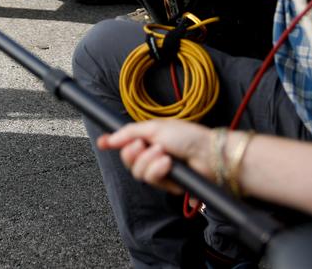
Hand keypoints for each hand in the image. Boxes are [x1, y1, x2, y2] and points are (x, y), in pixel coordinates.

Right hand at [96, 119, 214, 195]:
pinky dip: (159, 171)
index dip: (111, 142)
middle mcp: (151, 154)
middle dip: (133, 153)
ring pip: (138, 172)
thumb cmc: (186, 136)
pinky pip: (153, 181)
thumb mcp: (154, 127)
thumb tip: (108, 138)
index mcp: (148, 138)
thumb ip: (128, 132)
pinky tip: (169, 165)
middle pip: (127, 160)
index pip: (124, 142)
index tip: (102, 142)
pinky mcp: (169, 184)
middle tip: (143, 145)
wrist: (209, 154)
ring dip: (149, 162)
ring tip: (164, 155)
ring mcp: (160, 170)